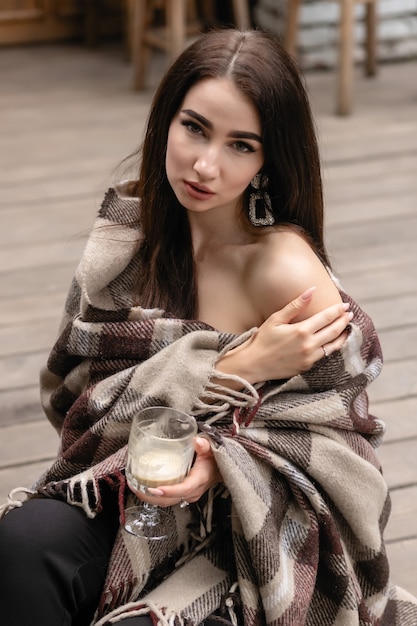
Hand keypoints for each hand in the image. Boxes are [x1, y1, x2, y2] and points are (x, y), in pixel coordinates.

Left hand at [132, 436, 220, 507]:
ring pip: (167, 502)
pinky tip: (144, 488)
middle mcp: (192, 492)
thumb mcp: (210, 450)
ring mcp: (187, 496)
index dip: (168, 491)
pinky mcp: (183, 496)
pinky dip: (155, 496)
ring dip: (151, 498)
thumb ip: (204, 445)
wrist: (221, 470)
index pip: (183, 489)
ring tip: (135, 488)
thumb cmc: (214, 459)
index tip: (154, 489)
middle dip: (151, 496)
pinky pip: (168, 500)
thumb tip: (197, 441)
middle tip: (136, 487)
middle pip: (170, 499)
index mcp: (199, 480)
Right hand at [216, 287, 352, 383]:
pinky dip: (333, 347)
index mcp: (301, 330)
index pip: (326, 317)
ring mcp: (309, 358)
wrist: (254, 364)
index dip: (337, 310)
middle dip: (343, 321)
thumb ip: (295, 305)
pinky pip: (325, 356)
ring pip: (333, 345)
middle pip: (334, 331)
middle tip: (349, 314)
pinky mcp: (307, 367)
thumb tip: (311, 290)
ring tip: (347, 328)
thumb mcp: (276, 319)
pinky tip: (334, 342)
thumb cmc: (263, 339)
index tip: (345, 305)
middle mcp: (309, 345)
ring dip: (342, 335)